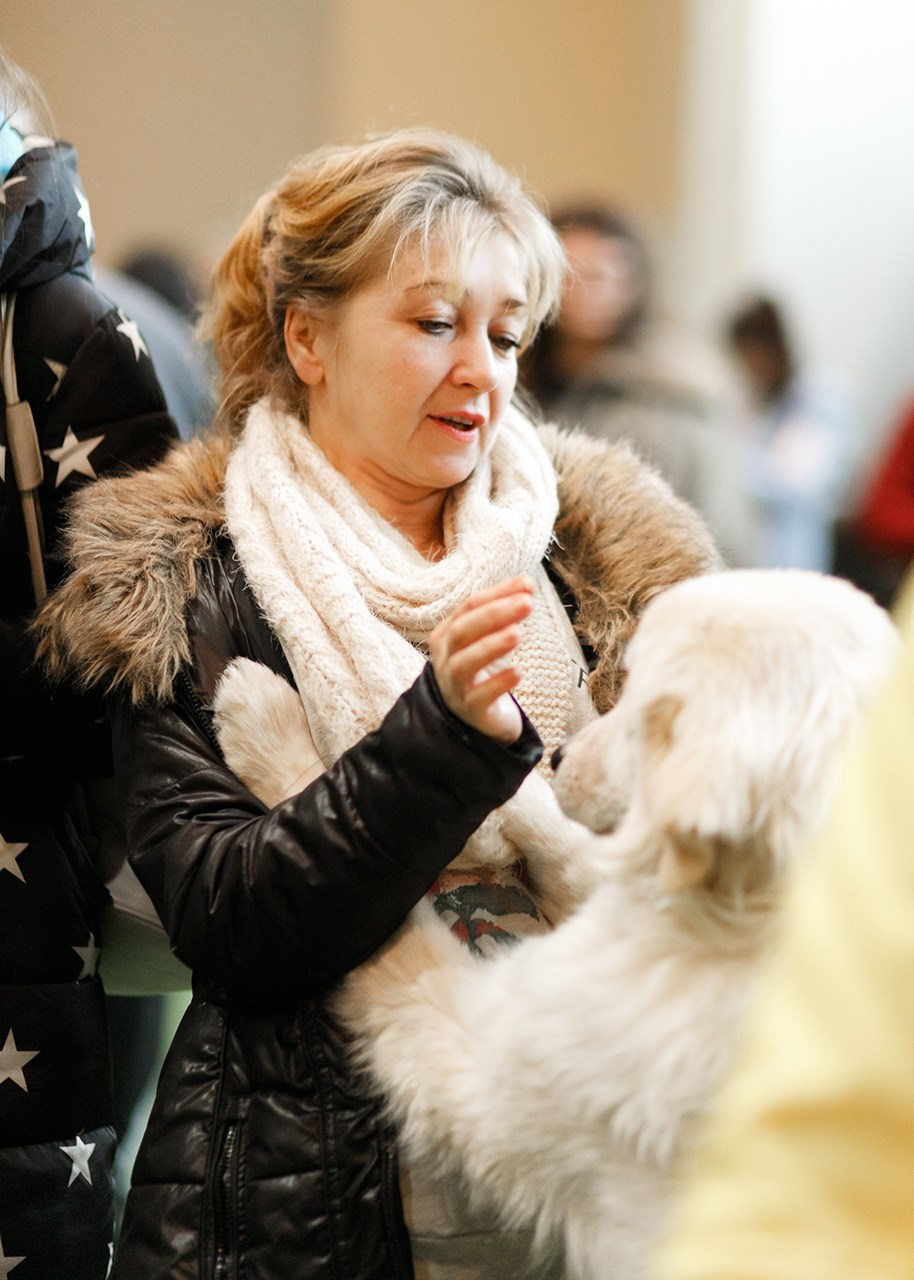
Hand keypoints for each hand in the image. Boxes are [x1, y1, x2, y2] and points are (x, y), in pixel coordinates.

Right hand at [428, 575, 533, 744]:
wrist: (477, 716)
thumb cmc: (483, 670)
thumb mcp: (488, 638)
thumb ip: (503, 612)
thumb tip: (526, 583)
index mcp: (447, 634)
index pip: (469, 607)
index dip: (497, 594)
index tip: (528, 585)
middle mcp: (446, 658)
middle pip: (462, 631)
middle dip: (494, 615)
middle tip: (527, 604)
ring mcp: (454, 686)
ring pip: (464, 664)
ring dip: (491, 646)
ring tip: (518, 634)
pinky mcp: (470, 710)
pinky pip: (479, 697)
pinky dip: (498, 684)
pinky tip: (517, 673)